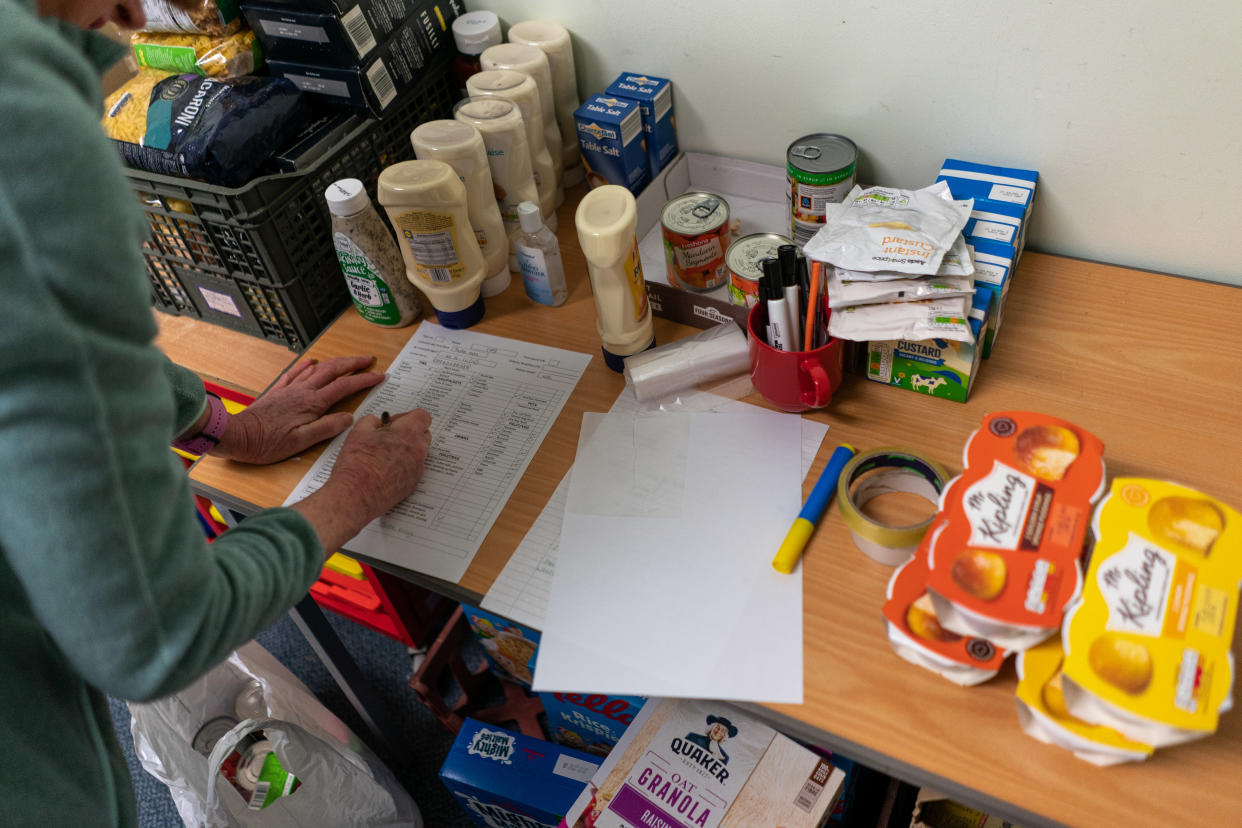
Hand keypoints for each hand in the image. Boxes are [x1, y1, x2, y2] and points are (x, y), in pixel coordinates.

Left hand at [215, 356, 383, 464]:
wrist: (237, 436)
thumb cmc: (267, 443)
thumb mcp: (301, 442)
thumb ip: (327, 428)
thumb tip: (349, 418)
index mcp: (312, 404)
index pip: (344, 387)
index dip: (364, 380)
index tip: (380, 375)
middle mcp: (302, 392)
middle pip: (332, 371)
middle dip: (353, 363)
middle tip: (368, 360)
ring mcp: (289, 390)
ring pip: (316, 369)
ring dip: (335, 362)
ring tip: (347, 360)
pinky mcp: (277, 392)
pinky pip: (294, 373)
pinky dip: (306, 366)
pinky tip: (310, 362)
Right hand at [290, 409, 432, 553]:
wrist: (355, 495)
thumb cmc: (357, 464)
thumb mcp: (358, 431)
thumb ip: (372, 421)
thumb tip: (378, 423)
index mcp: (408, 433)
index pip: (423, 416)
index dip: (407, 416)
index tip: (393, 423)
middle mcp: (418, 451)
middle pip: (423, 434)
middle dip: (408, 433)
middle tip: (388, 438)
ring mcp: (417, 469)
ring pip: (418, 453)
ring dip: (406, 450)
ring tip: (384, 455)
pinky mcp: (412, 484)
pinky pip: (413, 469)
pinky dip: (403, 466)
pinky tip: (384, 470)